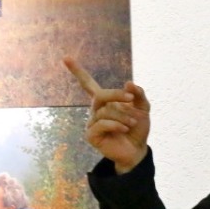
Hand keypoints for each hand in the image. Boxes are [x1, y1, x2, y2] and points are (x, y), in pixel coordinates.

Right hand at [64, 56, 150, 173]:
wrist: (137, 150)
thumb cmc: (137, 129)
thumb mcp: (143, 109)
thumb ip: (138, 94)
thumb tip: (128, 82)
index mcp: (105, 102)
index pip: (88, 84)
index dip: (78, 72)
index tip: (66, 58)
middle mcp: (95, 110)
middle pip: (100, 95)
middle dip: (117, 94)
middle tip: (131, 98)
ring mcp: (92, 123)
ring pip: (105, 111)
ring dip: (123, 116)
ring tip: (132, 123)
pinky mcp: (91, 135)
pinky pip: (102, 124)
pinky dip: (116, 125)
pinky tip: (124, 129)